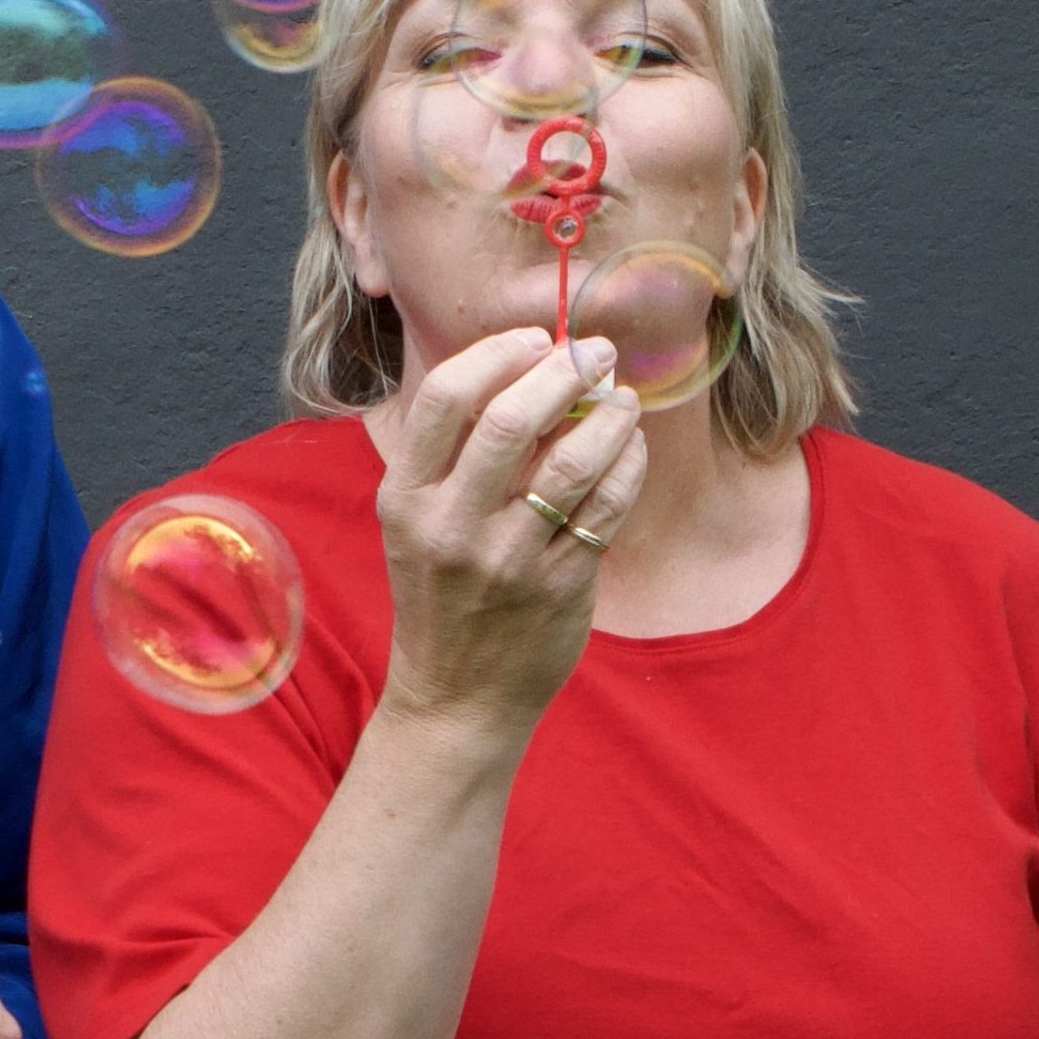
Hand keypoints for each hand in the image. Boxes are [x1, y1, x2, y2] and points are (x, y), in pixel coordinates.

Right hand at [376, 326, 646, 735]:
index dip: (497, 353)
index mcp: (405, 498)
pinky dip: (628, 463)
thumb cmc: (442, 593)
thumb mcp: (418, 523)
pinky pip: (607, 505)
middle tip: (595, 353)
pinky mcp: (559, 584)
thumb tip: (530, 367)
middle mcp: (451, 525)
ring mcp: (507, 558)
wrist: (456, 698)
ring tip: (623, 398)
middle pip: (510, 420)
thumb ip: (457, 454)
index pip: (445, 397)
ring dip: (609, 416)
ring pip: (571, 461)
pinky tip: (633, 448)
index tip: (538, 339)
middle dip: (563, 371)